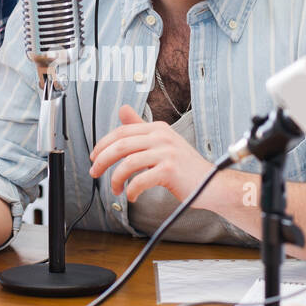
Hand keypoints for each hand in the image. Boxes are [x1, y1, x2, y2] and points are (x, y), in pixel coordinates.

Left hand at [89, 104, 212, 201]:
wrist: (211, 184)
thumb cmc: (185, 168)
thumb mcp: (162, 143)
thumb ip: (141, 128)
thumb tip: (122, 109)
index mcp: (158, 128)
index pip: (122, 131)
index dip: (103, 144)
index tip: (94, 157)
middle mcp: (162, 136)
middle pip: (121, 144)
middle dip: (102, 160)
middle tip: (94, 172)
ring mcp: (166, 152)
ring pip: (127, 163)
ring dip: (115, 178)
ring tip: (115, 189)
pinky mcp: (169, 170)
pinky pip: (140, 180)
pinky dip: (131, 190)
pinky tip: (131, 195)